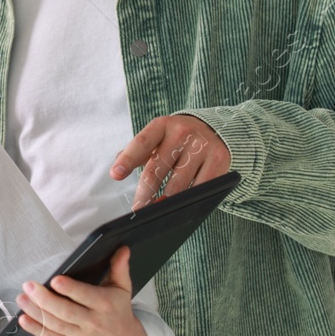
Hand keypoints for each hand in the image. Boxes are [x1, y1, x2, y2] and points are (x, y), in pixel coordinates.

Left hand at [17, 247, 151, 335]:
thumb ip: (119, 268)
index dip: (70, 289)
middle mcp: (93, 322)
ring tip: (22, 298)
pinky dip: (35, 329)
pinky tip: (23, 319)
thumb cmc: (118, 311)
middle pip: (66, 312)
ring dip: (35, 311)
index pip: (86, 296)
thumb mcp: (122, 289)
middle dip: (45, 299)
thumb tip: (122, 249)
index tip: (55, 280)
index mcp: (105, 305)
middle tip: (28, 286)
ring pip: (55, 324)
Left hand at [111, 114, 230, 208]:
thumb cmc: (177, 139)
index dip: (127, 160)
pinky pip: (199, 188)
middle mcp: (182, 132)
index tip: (116, 175)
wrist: (215, 130)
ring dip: (166, 201)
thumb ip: (136, 152)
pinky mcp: (218, 159)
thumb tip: (117, 171)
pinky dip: (189, 200)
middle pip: (156, 170)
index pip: (141, 143)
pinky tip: (182, 206)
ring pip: (177, 184)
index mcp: (161, 125)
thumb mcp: (157, 137)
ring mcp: (201, 145)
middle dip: (145, 194)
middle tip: (138, 210)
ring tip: (158, 210)